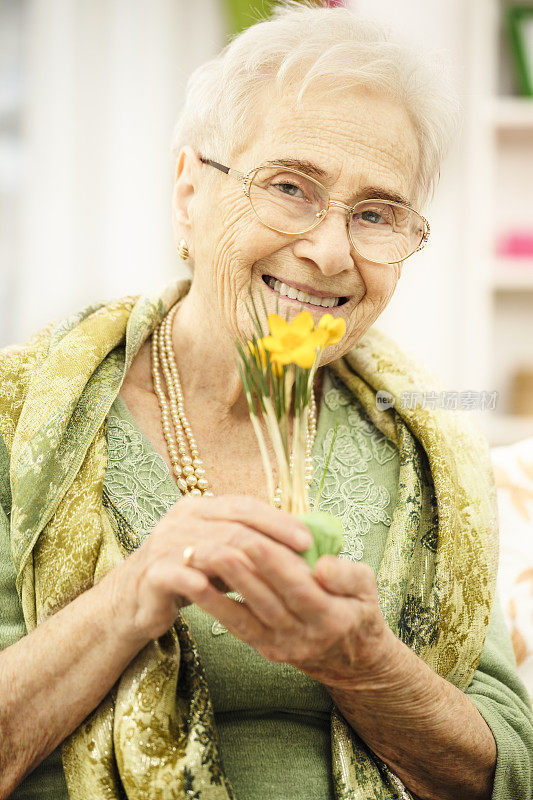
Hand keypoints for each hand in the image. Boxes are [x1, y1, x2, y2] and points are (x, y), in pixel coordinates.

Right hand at [105, 494, 312, 645]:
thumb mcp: (219, 552)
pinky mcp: (154, 573)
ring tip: (280, 585)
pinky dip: (211, 585)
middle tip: (303, 562)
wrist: (132, 598)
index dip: (278, 520)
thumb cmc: (187, 573)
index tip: (308, 538)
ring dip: (253, 568)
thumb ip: (249, 543)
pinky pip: (186, 577)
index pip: (245, 506)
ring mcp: (166, 544)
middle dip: (273, 542)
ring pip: (216, 550)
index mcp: (200, 507)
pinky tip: (236, 598)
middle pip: (235, 526)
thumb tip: (303, 543)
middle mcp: (182, 518)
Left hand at [180, 528, 396, 688]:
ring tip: (195, 558)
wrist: (350, 659)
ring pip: (245, 615)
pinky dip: (214, 606)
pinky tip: (193, 584)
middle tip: (210, 543)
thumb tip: (322, 566)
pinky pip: (236, 627)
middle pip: (266, 601)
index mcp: (332, 617)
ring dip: (216, 587)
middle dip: (236, 572)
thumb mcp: (367, 588)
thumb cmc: (357, 609)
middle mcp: (304, 636)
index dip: (275, 565)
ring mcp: (280, 646)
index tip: (252, 540)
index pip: (299, 588)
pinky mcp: (263, 648)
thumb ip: (348, 575)